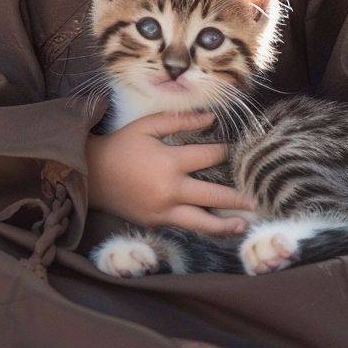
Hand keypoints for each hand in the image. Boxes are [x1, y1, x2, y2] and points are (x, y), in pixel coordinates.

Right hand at [87, 110, 257, 236]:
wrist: (91, 175)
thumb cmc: (121, 146)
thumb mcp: (147, 126)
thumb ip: (180, 120)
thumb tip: (211, 119)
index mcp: (170, 162)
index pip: (209, 158)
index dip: (225, 153)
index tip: (236, 151)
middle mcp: (170, 190)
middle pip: (213, 196)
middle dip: (237, 198)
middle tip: (257, 199)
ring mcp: (163, 211)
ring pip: (202, 222)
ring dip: (225, 225)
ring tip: (244, 225)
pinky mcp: (156, 223)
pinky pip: (184, 227)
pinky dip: (202, 228)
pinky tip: (216, 229)